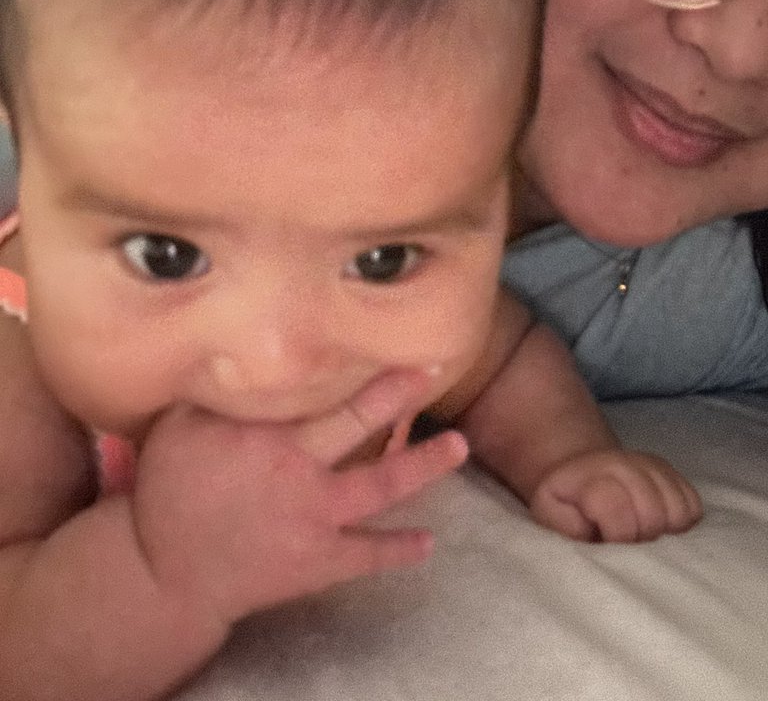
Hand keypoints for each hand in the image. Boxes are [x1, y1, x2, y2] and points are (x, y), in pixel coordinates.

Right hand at [131, 370, 467, 624]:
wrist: (164, 572)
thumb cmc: (171, 489)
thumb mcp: (180, 426)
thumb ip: (218, 391)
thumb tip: (240, 344)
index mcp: (268, 434)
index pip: (324, 390)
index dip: (359, 365)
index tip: (392, 339)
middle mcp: (300, 472)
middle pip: (362, 424)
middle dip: (400, 395)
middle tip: (436, 370)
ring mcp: (314, 520)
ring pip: (381, 487)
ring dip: (424, 466)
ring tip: (459, 446)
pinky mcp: (317, 563)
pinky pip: (367, 555)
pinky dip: (398, 550)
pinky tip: (429, 544)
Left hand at [529, 447, 701, 542]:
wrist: (583, 471)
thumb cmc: (566, 504)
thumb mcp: (550, 515)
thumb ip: (565, 527)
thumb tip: (593, 535)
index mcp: (593, 478)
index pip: (621, 515)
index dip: (619, 539)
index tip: (608, 544)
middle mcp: (625, 464)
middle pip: (654, 516)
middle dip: (642, 539)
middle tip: (626, 543)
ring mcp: (652, 466)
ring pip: (678, 511)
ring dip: (664, 532)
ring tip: (641, 534)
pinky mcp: (672, 472)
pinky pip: (693, 506)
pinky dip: (681, 522)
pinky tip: (659, 525)